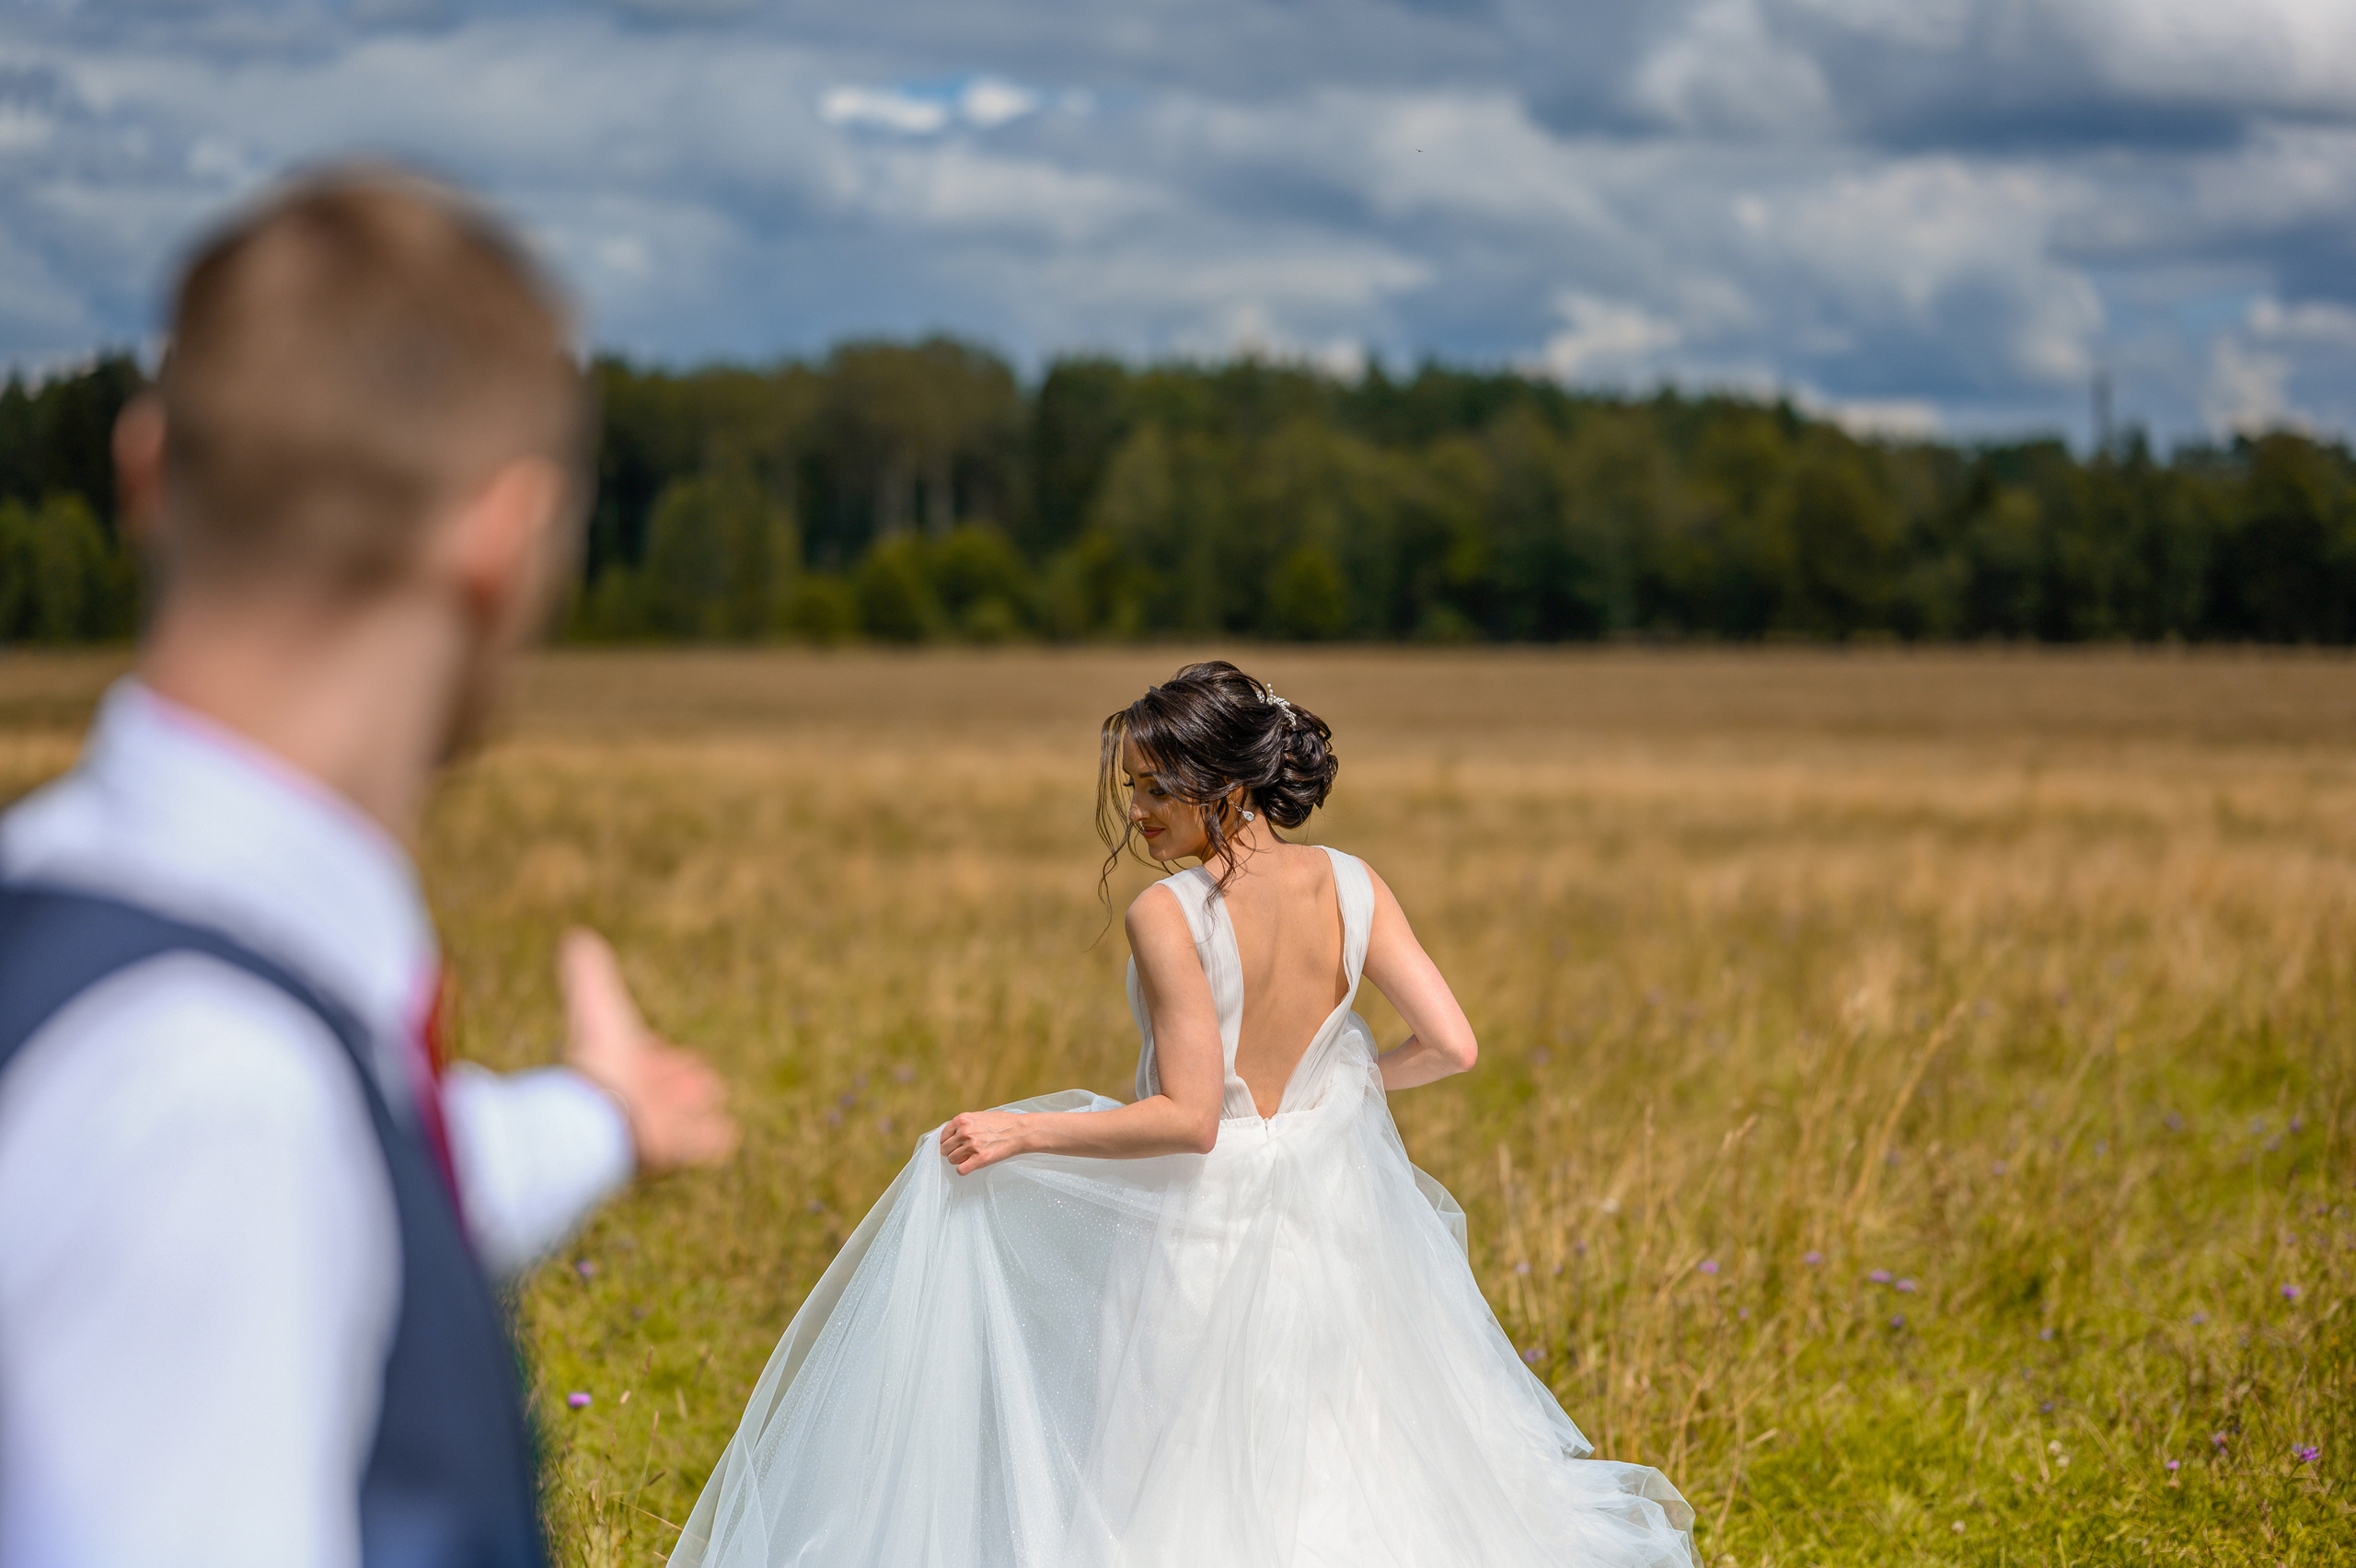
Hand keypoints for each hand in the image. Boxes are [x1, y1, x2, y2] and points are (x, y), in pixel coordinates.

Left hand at [562, 928, 738, 1173]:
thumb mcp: (600, 1007)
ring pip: (693, 1114)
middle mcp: (644, 1100)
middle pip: (674, 1089)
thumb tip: (576, 936)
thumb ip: (590, 975)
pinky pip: (714, 1139)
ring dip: (698, 1106)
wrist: (604, 1114)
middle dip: (684, 1080)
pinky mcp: (685, 1149)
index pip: (649, 1060)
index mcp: (626, 1067)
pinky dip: (715, 1132)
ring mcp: (665, 1126)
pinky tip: (714, 1128)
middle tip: (689, 1079)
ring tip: (701, 1100)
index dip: (656, 1054)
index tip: (650, 1048)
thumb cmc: (602, 1061)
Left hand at [938, 1110, 1029, 1174]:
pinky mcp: (980, 1159)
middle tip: (962, 1153)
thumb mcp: (980, 1116)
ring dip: (959, 1161)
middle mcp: (965, 1132)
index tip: (953, 1146)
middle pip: (945, 1149)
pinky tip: (971, 1166)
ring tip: (969, 1158)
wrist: (1020, 1131)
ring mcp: (972, 1145)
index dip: (947, 1142)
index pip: (943, 1136)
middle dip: (952, 1152)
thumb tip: (953, 1134)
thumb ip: (965, 1124)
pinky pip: (961, 1170)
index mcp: (963, 1119)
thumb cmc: (1003, 1123)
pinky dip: (964, 1170)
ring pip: (952, 1160)